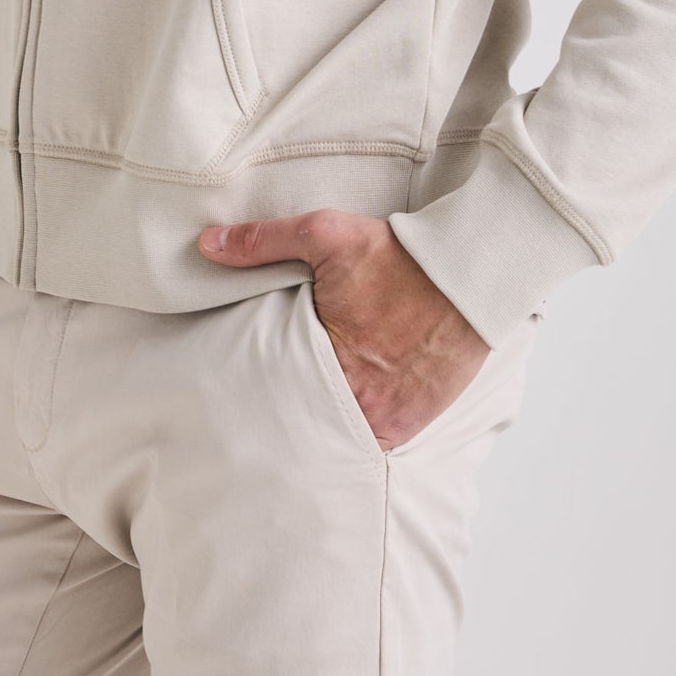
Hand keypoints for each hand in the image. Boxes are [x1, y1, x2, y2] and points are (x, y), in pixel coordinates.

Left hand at [198, 209, 489, 448]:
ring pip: (338, 435)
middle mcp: (358, 400)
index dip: (260, 388)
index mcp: (328, 359)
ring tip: (307, 410)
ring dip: (324, 423)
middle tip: (273, 404)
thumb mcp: (325, 234)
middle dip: (290, 412)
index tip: (246, 387)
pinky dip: (358, 429)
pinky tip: (345, 413)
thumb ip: (263, 242)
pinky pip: (373, 441)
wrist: (468, 277)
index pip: (275, 388)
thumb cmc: (397, 256)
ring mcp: (387, 419)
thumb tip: (207, 245)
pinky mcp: (412, 425)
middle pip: (306, 418)